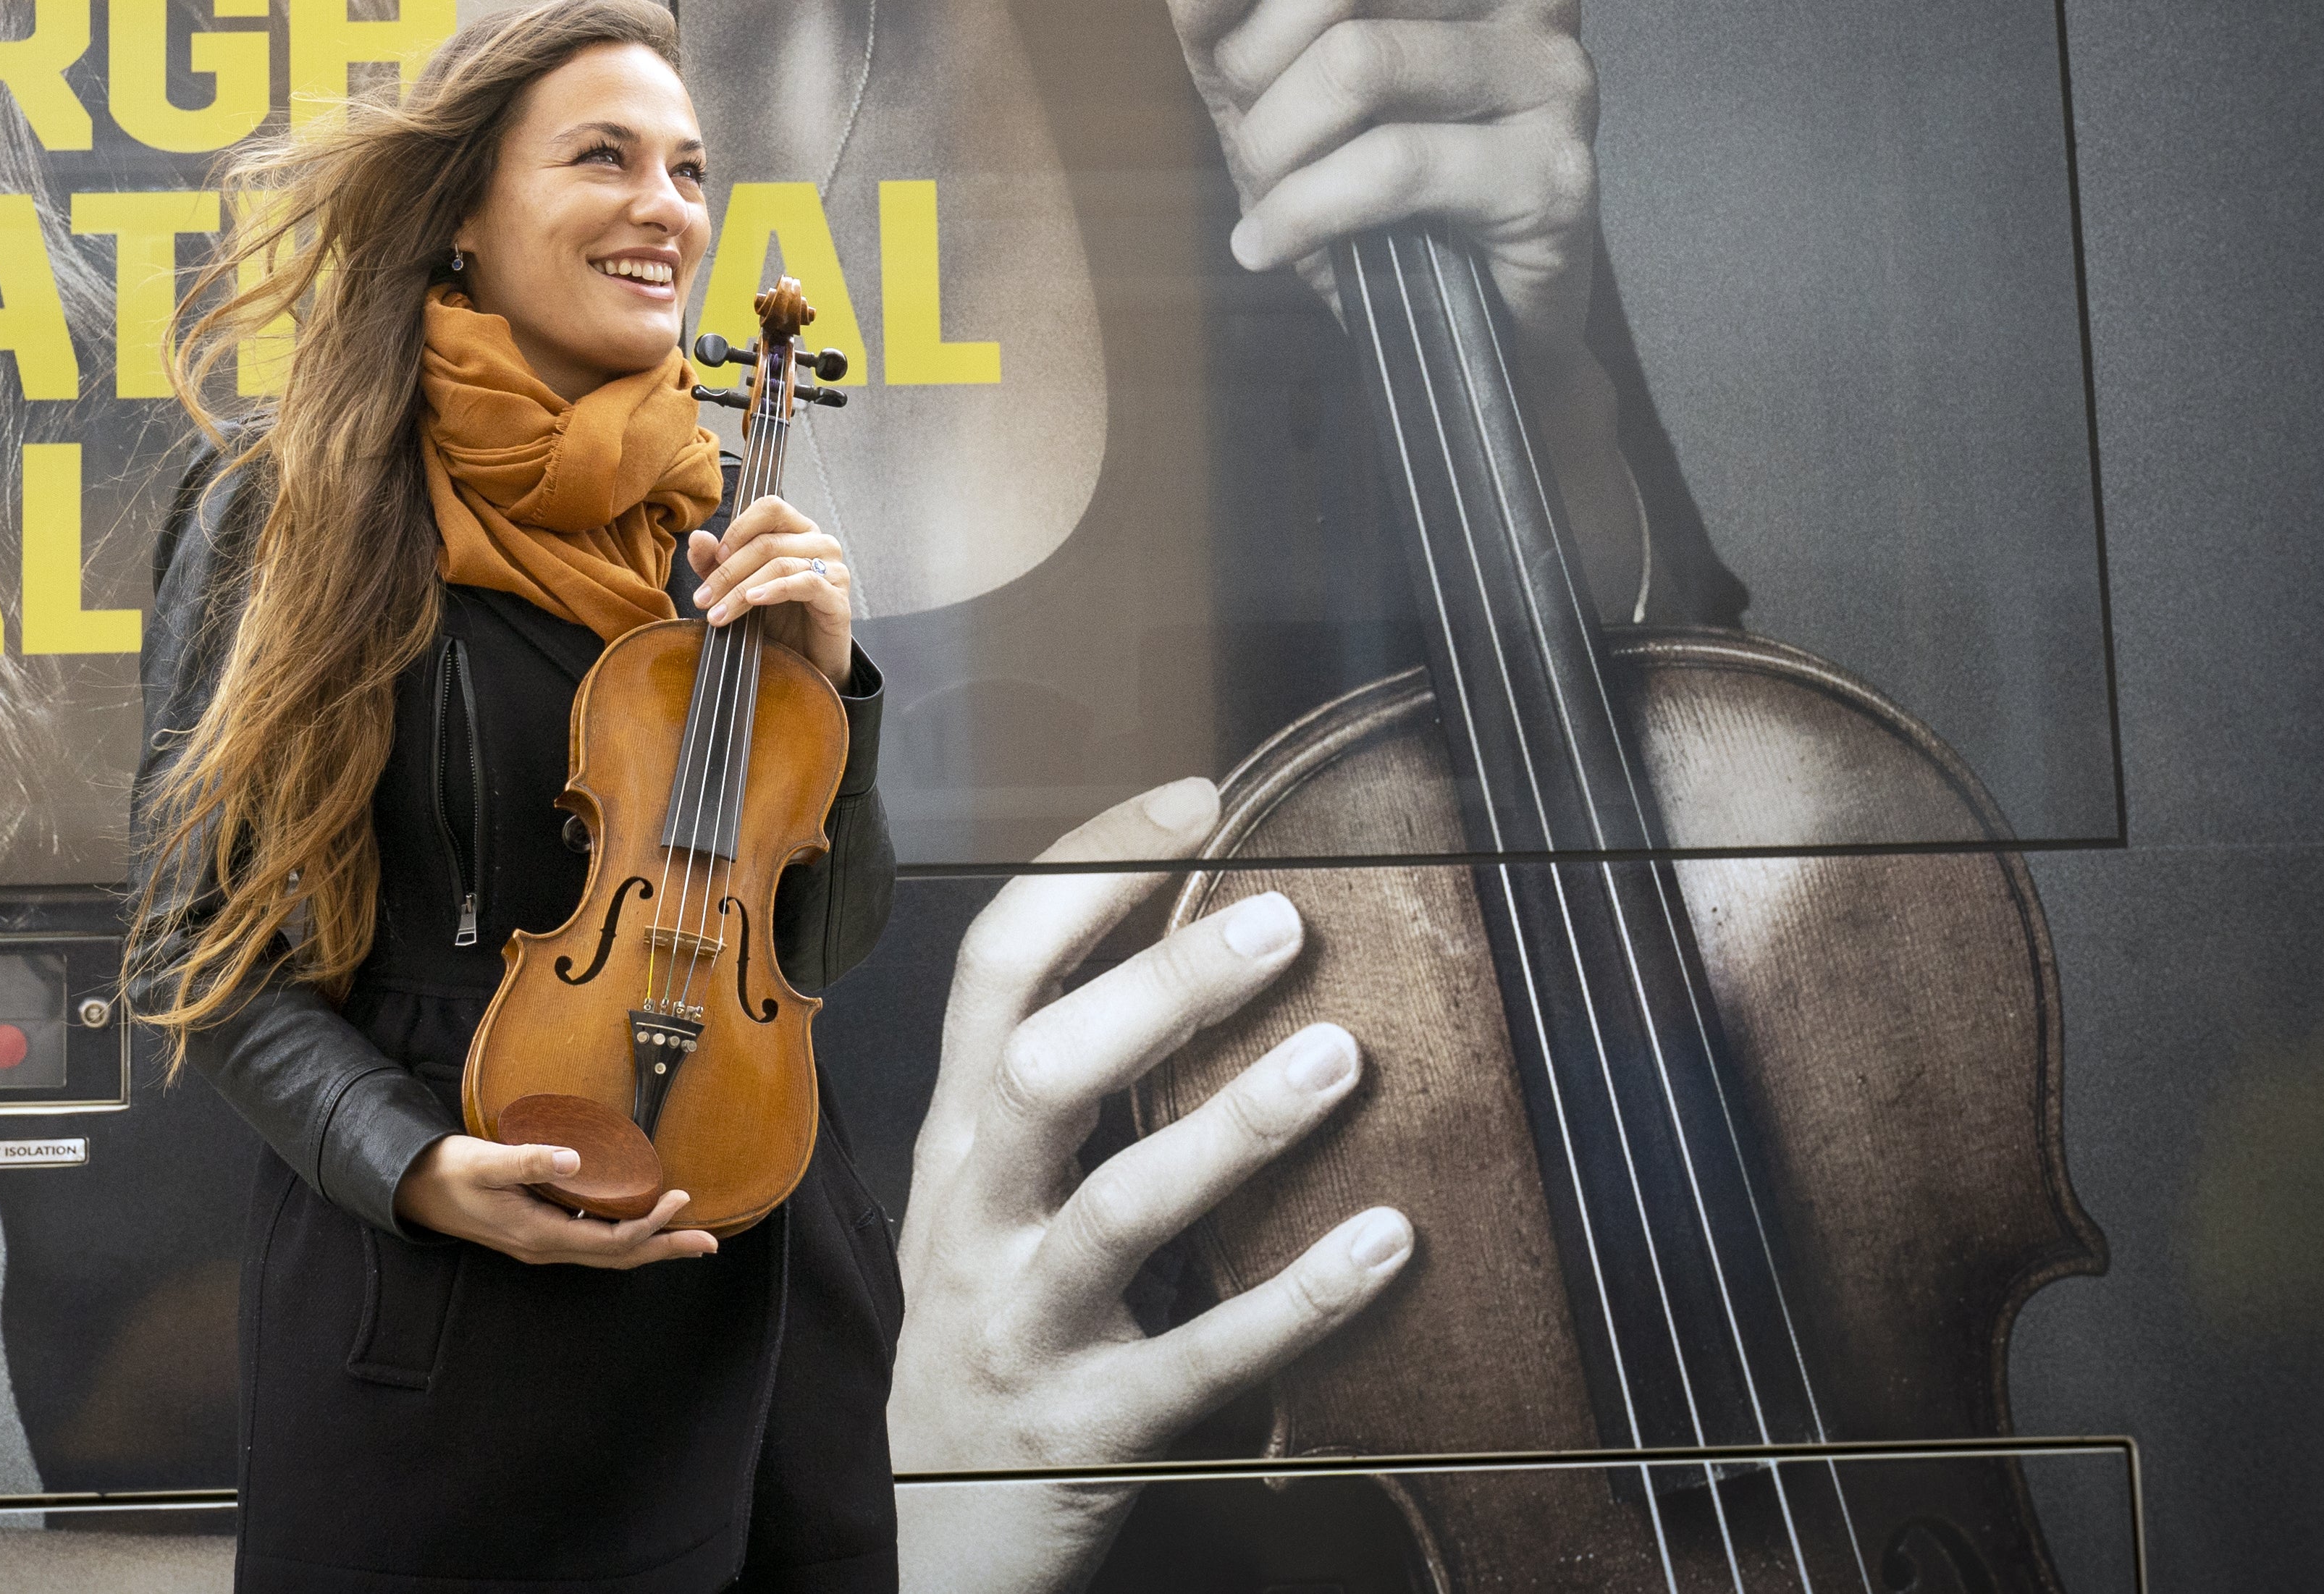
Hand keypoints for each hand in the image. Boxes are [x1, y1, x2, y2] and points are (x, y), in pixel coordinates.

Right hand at [393, 1135, 719, 1267]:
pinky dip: (622, 1235)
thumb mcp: (485, 1162)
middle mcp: (546, 1248)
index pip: (610, 1239)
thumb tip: (575, 1159)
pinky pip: (591, 1242)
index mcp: (539, 1234)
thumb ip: (529, 1161)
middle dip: (664, 1248)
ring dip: (648, 1245)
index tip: (679, 1199)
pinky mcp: (538, 1233)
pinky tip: (633, 1220)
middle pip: (618, 1257)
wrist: (414, 1189)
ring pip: (606, 1253)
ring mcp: (542, 1245)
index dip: (649, 1224)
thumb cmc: (449, 1172)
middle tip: (709, 1243)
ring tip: (684, 1236)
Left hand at [687, 495, 853, 686]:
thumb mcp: (739, 586)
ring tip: (718, 612)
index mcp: (798, 531)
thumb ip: (717, 562)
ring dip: (741, 589)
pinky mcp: (838, 598)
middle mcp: (819, 543)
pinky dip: (774, 590)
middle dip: (728, 572)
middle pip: (767, 542)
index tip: (714, 557)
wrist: (806, 660)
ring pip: (780, 564)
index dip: (739, 528)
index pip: (769, 508)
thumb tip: (697, 538)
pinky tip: (754, 600)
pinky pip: (806, 583)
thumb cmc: (778, 618)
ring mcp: (833, 569)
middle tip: (703, 599)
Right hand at [887, 782, 1411, 1593]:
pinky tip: (1391, 1241)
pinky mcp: (1093, 1428)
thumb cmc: (994, 1330)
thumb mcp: (992, 1201)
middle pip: (1042, 1071)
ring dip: (1233, 1125)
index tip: (1196, 802)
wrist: (933, 1535)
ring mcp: (1024, 1323)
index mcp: (959, 1143)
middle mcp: (975, 1218)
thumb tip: (1203, 942)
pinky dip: (1299, 1297)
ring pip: (1116, 1209)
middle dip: (1159, 988)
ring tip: (1343, 1055)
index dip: (1089, 871)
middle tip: (1284, 922)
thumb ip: (1065, 1094)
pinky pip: (1202, 1357)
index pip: (995, 968)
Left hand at [1163, 0, 1637, 589]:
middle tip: (1242, 125)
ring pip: (1356, 64)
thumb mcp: (1264, 84)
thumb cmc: (1364, 182)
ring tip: (1266, 194)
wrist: (1462, 324)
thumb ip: (1223, 8)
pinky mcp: (1553, 170)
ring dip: (1275, 143)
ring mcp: (1553, 71)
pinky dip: (1300, 213)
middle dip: (1251, 54)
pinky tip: (1269, 244)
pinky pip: (1386, 167)